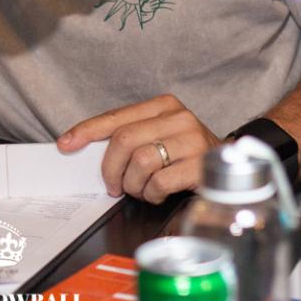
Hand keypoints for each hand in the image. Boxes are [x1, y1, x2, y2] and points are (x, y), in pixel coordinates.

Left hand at [57, 94, 220, 201]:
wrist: (234, 167)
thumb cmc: (187, 155)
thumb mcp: (160, 137)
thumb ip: (130, 138)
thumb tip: (85, 148)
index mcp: (163, 105)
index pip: (116, 117)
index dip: (87, 131)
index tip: (66, 144)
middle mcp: (178, 117)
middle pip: (124, 140)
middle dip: (111, 169)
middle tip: (113, 185)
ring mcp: (192, 140)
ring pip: (140, 163)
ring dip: (134, 185)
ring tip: (142, 189)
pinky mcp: (201, 165)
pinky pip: (160, 182)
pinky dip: (152, 194)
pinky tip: (159, 193)